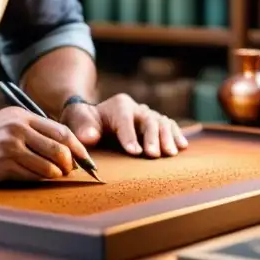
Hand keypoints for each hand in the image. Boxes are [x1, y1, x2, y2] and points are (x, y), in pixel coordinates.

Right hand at [0, 107, 92, 182]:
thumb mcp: (12, 121)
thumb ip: (38, 129)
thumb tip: (69, 148)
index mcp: (24, 117)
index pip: (62, 132)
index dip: (78, 148)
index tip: (86, 159)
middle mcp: (18, 130)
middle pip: (59, 150)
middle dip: (70, 164)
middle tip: (70, 170)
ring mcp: (10, 148)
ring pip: (48, 167)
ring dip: (56, 175)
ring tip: (55, 174)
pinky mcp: (3, 166)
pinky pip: (32, 177)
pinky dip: (40, 179)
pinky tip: (38, 177)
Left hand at [62, 94, 188, 157]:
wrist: (94, 117)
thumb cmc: (85, 121)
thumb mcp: (78, 119)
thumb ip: (83, 127)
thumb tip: (90, 138)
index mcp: (119, 105)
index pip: (125, 119)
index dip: (129, 135)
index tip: (134, 152)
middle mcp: (137, 108)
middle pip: (148, 120)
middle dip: (152, 137)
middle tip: (153, 155)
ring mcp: (148, 115)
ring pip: (162, 122)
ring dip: (167, 137)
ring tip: (170, 153)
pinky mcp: (155, 123)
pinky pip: (169, 126)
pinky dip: (176, 134)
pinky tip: (182, 146)